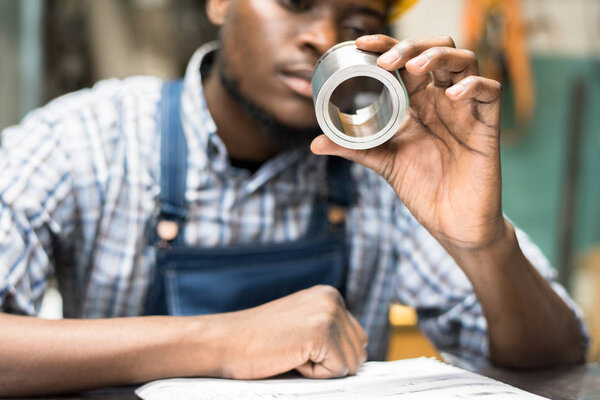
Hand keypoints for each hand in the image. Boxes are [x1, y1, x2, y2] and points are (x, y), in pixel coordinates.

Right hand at [221, 285, 367, 378]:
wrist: (223, 343)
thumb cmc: (257, 342)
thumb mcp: (301, 326)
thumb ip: (331, 332)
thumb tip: (359, 357)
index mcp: (329, 294)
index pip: (357, 339)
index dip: (330, 355)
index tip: (300, 347)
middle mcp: (332, 298)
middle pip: (359, 351)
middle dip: (330, 362)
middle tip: (294, 351)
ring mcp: (328, 313)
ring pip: (351, 364)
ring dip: (322, 369)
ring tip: (291, 352)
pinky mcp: (322, 332)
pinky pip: (338, 371)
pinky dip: (314, 375)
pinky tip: (290, 357)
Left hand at [311, 35, 504, 249]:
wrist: (452, 222)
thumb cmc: (423, 188)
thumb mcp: (384, 163)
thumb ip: (354, 148)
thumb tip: (315, 143)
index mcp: (417, 103)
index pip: (405, 60)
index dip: (386, 45)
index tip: (361, 45)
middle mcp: (441, 99)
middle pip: (435, 49)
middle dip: (411, 45)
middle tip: (386, 60)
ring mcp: (465, 110)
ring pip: (465, 60)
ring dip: (438, 56)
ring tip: (415, 68)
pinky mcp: (487, 125)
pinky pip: (490, 92)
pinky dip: (473, 86)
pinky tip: (451, 95)